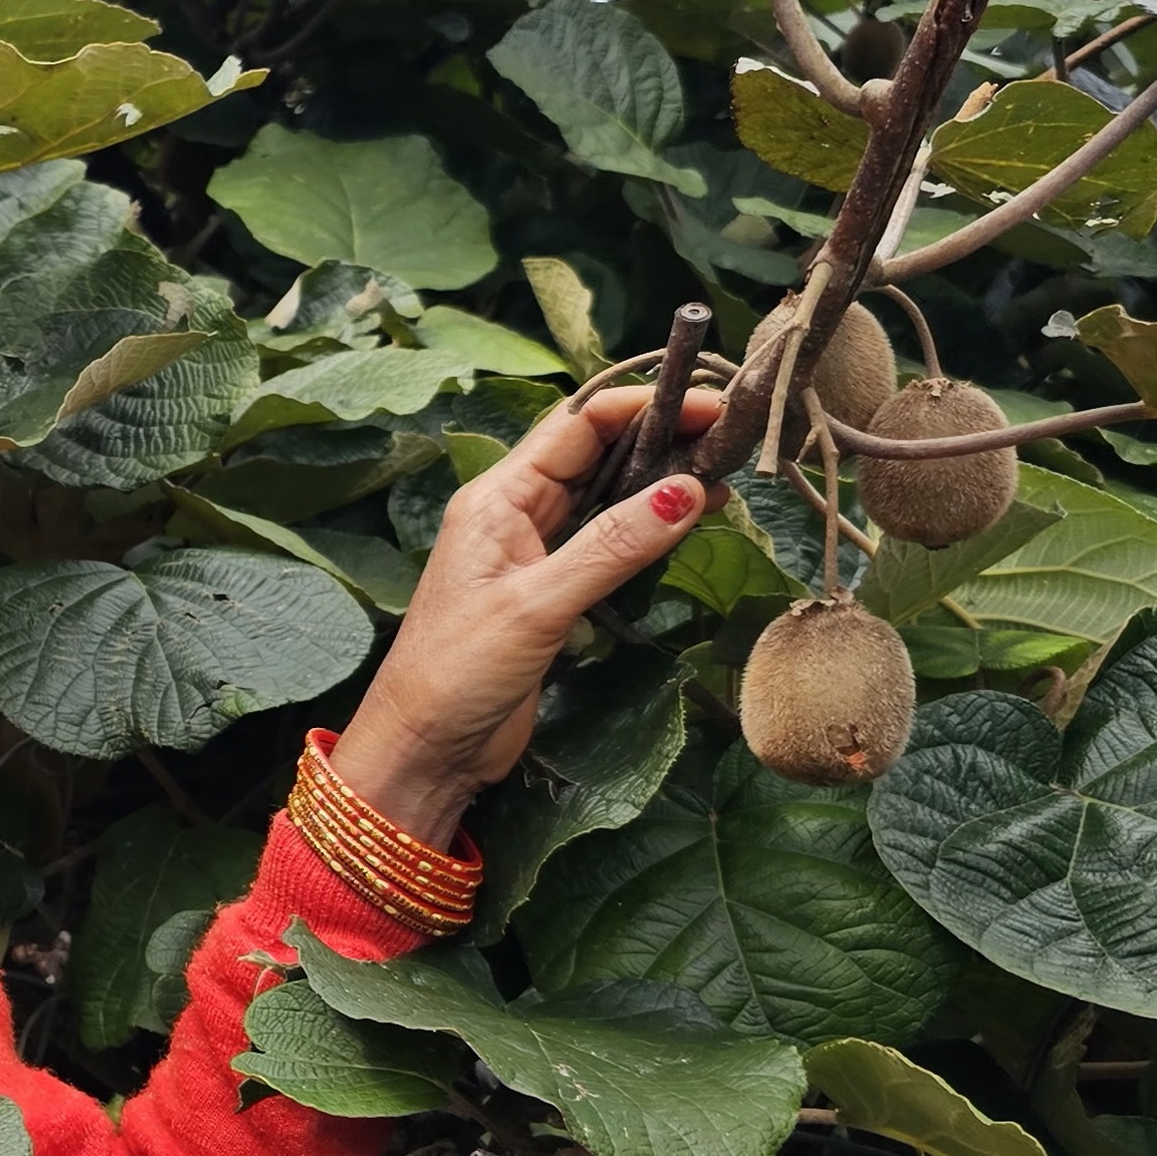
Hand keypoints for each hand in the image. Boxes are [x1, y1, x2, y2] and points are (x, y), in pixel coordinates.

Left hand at [326, 383, 724, 845]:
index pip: (577, 425)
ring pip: (604, 494)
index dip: (643, 407)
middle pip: (595, 451)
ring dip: (659, 479)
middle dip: (660, 435)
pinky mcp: (550, 592)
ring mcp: (532, 552)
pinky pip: (605, 540)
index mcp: (498, 498)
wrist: (424, 750)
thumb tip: (689, 488)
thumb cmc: (458, 673)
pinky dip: (647, 526)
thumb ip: (613, 546)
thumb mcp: (539, 605)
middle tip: (733, 432)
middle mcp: (514, 513)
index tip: (710, 405)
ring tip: (727, 470)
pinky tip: (690, 519)